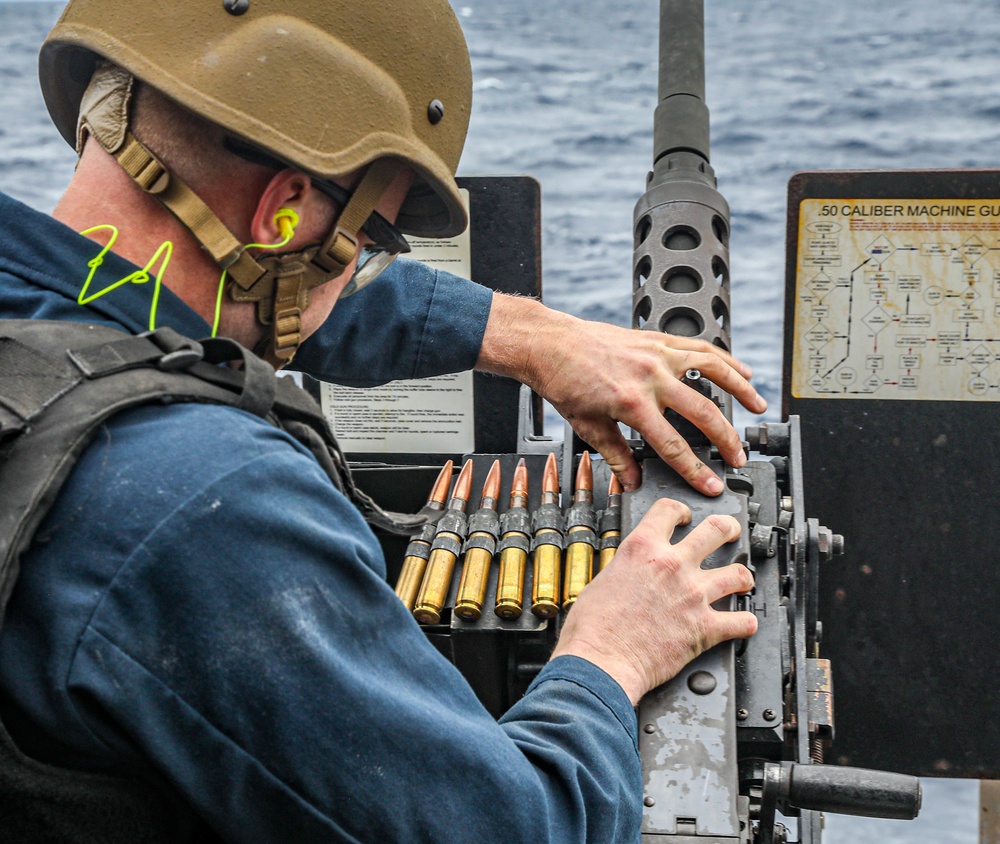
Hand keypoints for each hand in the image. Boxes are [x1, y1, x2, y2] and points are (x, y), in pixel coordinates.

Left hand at [476, 295, 767, 494]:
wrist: (550, 344)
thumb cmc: (563, 382)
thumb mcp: (587, 426)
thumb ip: (617, 456)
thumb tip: (634, 482)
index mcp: (632, 403)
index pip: (673, 445)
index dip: (695, 470)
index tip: (712, 485)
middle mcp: (650, 376)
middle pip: (702, 412)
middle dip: (726, 439)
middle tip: (739, 458)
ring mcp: (657, 354)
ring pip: (712, 369)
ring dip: (740, 389)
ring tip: (758, 407)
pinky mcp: (657, 340)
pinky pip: (699, 347)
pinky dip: (724, 359)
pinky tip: (740, 369)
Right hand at [549, 498, 756, 704]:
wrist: (601, 661)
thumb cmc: (593, 628)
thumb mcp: (601, 580)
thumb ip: (625, 569)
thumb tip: (630, 573)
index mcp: (643, 549)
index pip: (668, 510)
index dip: (680, 511)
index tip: (685, 517)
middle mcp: (672, 565)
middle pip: (716, 530)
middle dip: (728, 528)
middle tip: (730, 532)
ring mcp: (693, 594)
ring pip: (737, 573)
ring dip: (742, 576)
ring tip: (741, 579)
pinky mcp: (704, 627)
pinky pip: (741, 621)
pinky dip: (745, 623)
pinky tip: (744, 622)